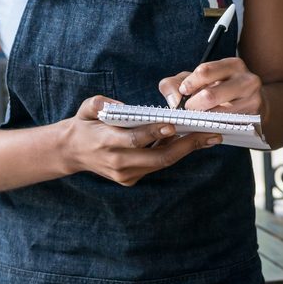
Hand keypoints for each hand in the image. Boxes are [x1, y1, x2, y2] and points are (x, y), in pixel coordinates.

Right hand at [64, 96, 216, 185]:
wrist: (72, 151)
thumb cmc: (85, 124)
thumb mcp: (87, 108)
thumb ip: (100, 104)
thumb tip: (122, 106)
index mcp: (106, 142)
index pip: (135, 140)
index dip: (155, 133)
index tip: (174, 125)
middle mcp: (118, 162)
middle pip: (157, 157)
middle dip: (187, 146)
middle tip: (210, 134)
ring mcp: (125, 174)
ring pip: (162, 163)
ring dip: (186, 150)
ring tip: (209, 137)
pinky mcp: (130, 179)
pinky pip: (157, 165)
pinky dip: (174, 153)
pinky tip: (191, 141)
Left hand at [159, 57, 262, 115]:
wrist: (252, 102)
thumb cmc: (218, 89)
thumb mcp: (196, 80)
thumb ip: (174, 84)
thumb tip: (173, 100)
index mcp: (232, 65)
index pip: (204, 71)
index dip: (189, 83)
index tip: (183, 92)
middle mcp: (247, 80)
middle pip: (210, 95)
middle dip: (193, 105)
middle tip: (188, 110)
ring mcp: (253, 99)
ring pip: (218, 114)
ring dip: (202, 118)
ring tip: (198, 117)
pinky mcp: (255, 117)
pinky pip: (227, 125)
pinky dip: (214, 126)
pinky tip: (210, 124)